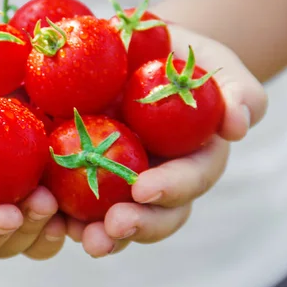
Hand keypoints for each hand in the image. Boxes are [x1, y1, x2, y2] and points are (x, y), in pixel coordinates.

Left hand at [66, 24, 268, 256]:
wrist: (137, 50)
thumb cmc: (181, 57)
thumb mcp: (213, 63)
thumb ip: (236, 90)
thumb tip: (239, 125)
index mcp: (193, 158)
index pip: (190, 180)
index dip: (171, 189)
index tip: (143, 189)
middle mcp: (159, 178)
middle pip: (156, 214)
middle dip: (137, 225)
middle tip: (112, 227)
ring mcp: (121, 180)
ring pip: (116, 219)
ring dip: (100, 233)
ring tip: (80, 236)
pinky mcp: (86, 172)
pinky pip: (75, 198)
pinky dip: (63, 211)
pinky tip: (47, 212)